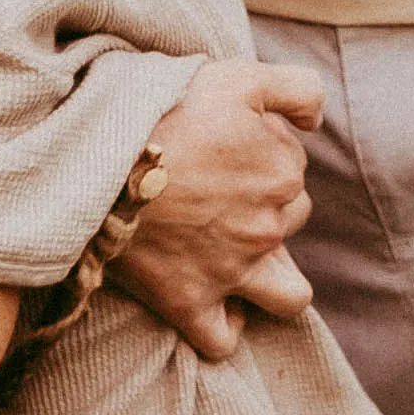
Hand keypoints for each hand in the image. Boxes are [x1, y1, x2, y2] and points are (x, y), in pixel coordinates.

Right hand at [110, 58, 323, 359]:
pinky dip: (225, 328)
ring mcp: (231, 270)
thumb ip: (298, 89)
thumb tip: (316, 122)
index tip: (219, 146)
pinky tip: (217, 306)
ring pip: (288, 295)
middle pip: (289, 220)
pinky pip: (222, 338)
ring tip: (243, 259)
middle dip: (264, 206)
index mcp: (283, 172)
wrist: (97, 154)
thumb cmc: (165, 108)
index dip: (259, 152)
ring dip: (274, 279)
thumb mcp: (239, 76)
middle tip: (213, 189)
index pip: (292, 166)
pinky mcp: (188, 301)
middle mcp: (268, 227)